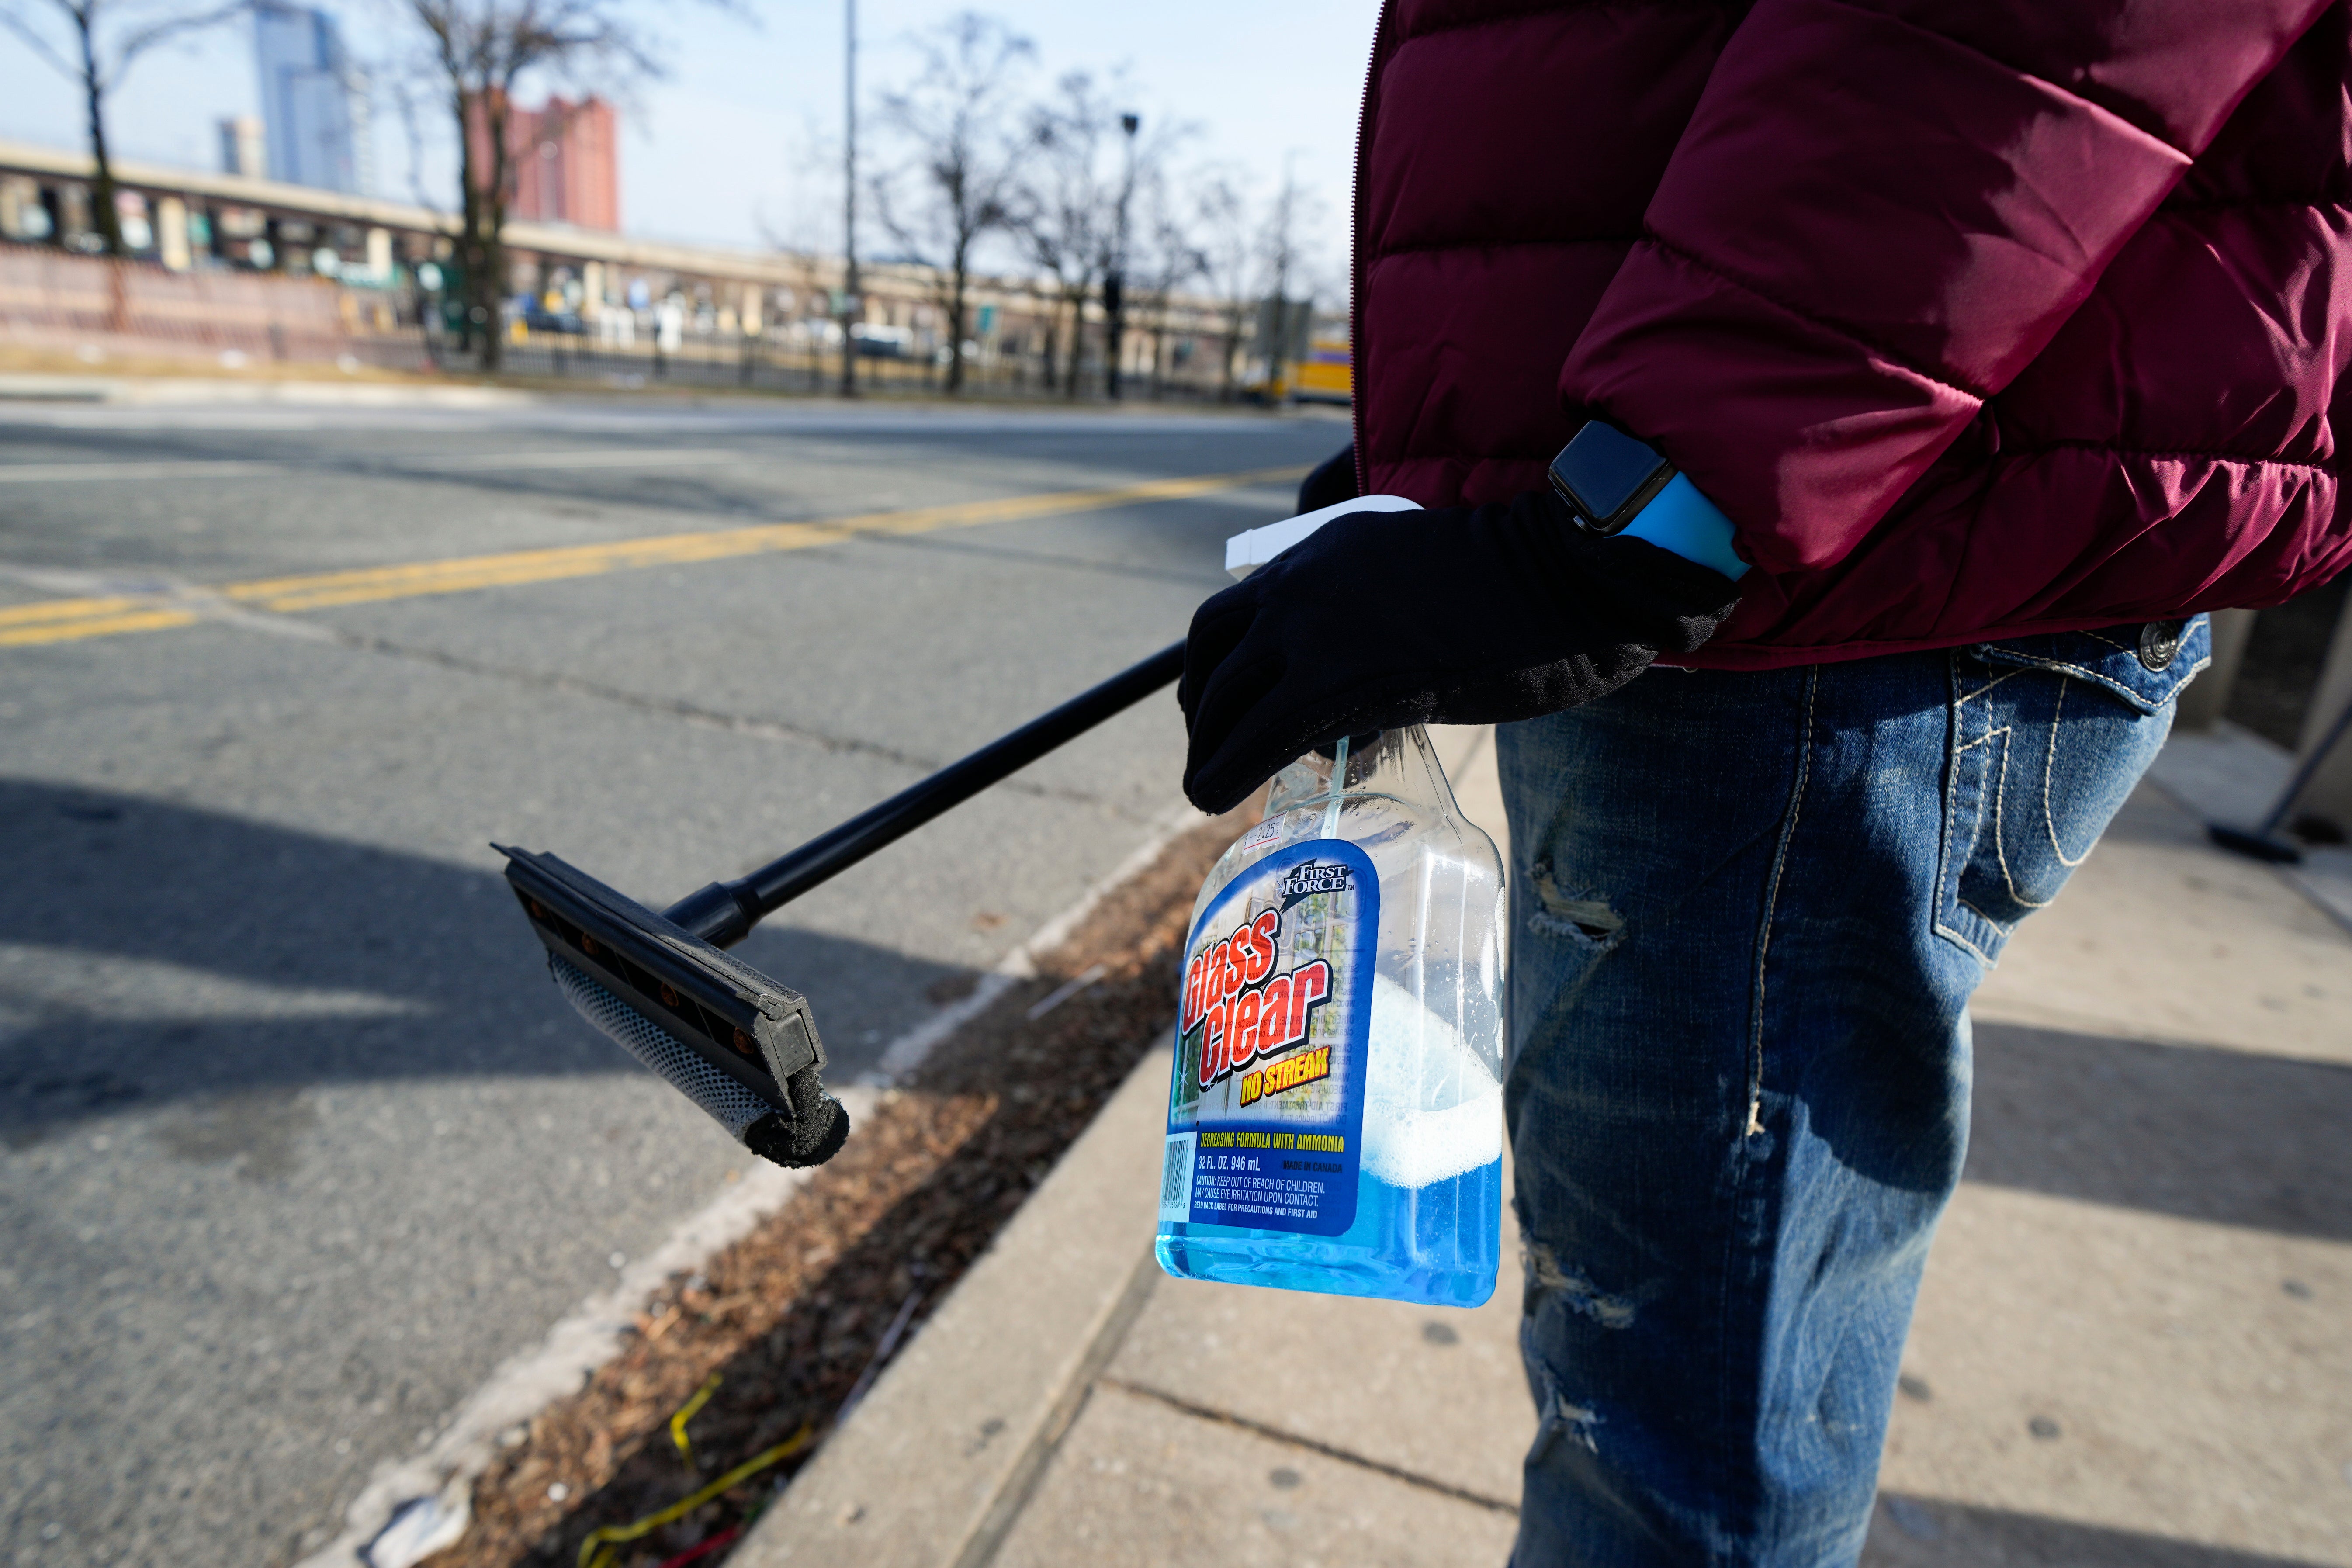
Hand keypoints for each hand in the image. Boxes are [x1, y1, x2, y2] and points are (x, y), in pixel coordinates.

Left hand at [1178, 488, 1741, 813]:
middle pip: (1212, 652)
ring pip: (1225, 698)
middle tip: (1211, 751)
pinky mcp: (1337, 680)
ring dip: (1207, 747)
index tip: (1220, 705)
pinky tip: (1213, 799)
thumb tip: (1363, 680)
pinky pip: (1256, 736)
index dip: (1213, 665)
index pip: (1234, 609)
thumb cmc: (1524, 588)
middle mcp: (1302, 582)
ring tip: (1209, 783)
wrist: (1567, 576)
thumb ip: (1376, 614)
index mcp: (1323, 551)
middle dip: (1203, 710)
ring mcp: (1314, 629)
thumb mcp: (1421, 579)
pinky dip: (1222, 772)